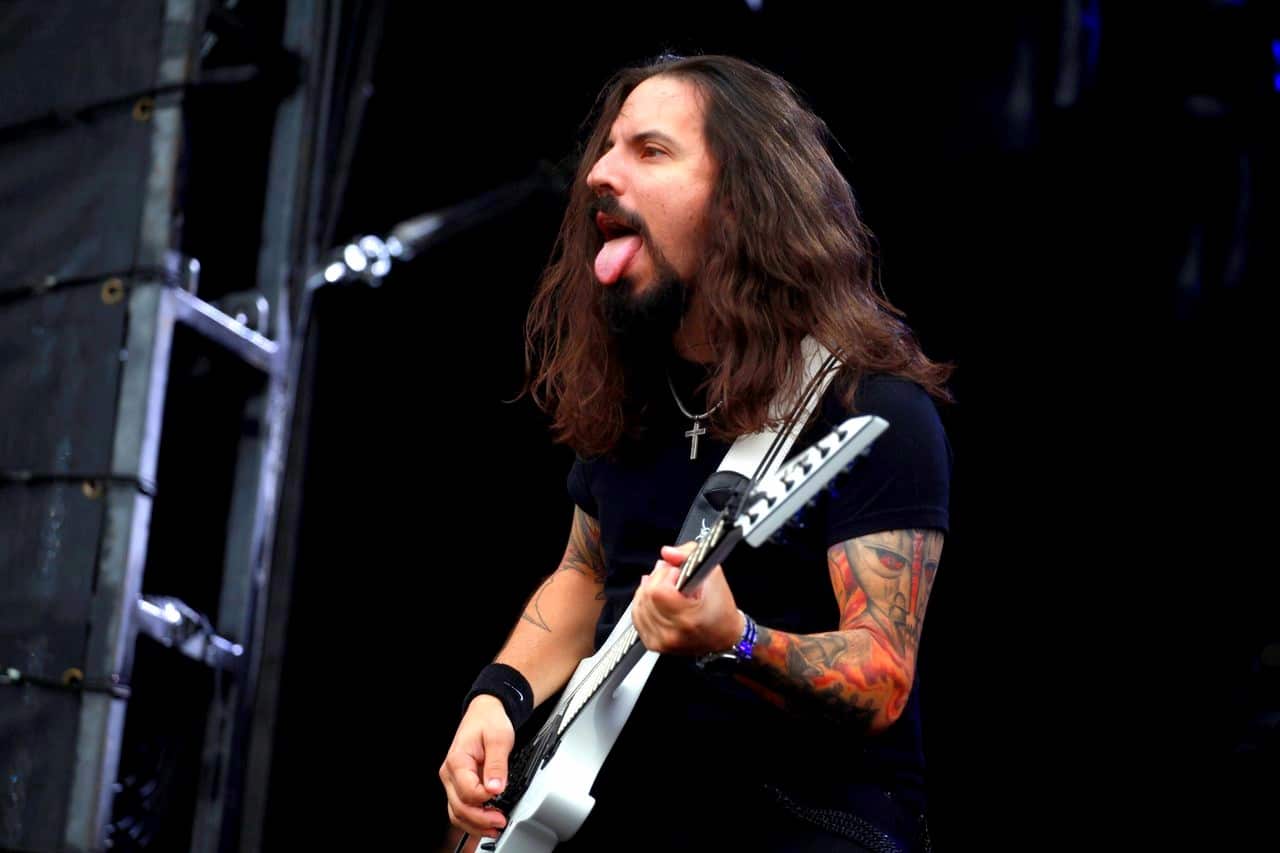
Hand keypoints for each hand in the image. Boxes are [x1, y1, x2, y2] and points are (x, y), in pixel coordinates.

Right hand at [438, 695, 511, 838]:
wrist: (485, 713)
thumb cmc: (489, 721)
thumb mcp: (499, 738)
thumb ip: (497, 764)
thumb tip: (495, 788)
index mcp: (457, 760)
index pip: (467, 791)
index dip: (485, 799)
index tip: (500, 797)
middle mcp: (450, 773)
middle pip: (459, 807)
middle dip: (480, 819)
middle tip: (500, 821)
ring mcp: (452, 780)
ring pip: (457, 812)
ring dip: (475, 824)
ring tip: (494, 827)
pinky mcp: (458, 785)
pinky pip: (461, 807)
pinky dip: (472, 819)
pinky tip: (487, 822)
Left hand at [631, 541, 744, 655]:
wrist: (724, 635)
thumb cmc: (720, 608)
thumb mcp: (712, 575)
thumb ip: (688, 555)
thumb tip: (667, 552)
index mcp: (688, 619)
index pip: (658, 590)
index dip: (667, 575)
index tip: (679, 574)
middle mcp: (672, 633)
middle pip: (646, 595)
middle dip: (658, 580)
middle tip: (674, 579)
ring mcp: (661, 641)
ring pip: (639, 604)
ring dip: (649, 591)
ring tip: (667, 589)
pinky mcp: (653, 643)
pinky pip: (637, 616)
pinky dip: (644, 604)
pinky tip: (656, 600)